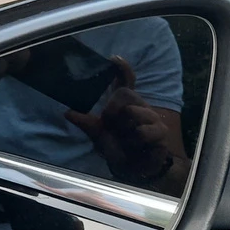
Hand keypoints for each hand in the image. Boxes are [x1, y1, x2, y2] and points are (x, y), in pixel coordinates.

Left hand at [64, 56, 171, 181]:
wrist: (131, 170)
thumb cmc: (116, 148)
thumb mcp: (98, 135)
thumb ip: (86, 123)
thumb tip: (68, 112)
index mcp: (124, 103)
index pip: (125, 80)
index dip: (121, 68)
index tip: (114, 59)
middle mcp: (139, 105)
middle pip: (123, 94)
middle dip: (111, 111)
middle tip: (109, 125)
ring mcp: (151, 116)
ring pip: (132, 111)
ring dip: (123, 129)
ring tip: (125, 139)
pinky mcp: (161, 131)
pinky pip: (142, 131)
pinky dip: (134, 141)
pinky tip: (135, 146)